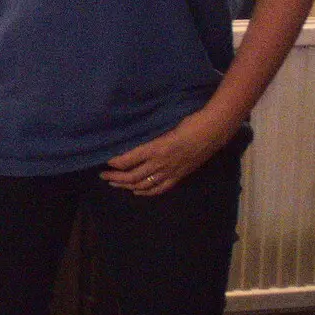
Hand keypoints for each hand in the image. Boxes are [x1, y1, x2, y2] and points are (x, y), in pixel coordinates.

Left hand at [101, 109, 235, 195]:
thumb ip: (147, 136)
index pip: (127, 160)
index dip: (114, 162)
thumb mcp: (162, 126)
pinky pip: (159, 189)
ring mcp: (170, 172)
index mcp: (155, 148)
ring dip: (126, 186)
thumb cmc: (187, 122)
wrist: (212, 132)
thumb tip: (129, 140)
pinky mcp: (178, 176)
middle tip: (103, 175)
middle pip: (132, 176)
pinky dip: (146, 192)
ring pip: (144, 185)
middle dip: (115, 177)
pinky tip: (137, 192)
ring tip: (114, 184)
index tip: (104, 160)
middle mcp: (160, 163)